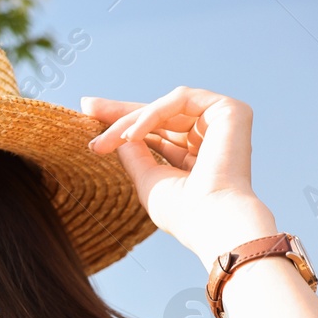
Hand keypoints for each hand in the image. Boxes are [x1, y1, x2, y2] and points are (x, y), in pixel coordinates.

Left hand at [81, 88, 278, 266]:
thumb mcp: (148, 179)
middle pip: (159, 114)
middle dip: (120, 112)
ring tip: (104, 142)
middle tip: (87, 105)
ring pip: (164, 107)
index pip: (157, 131)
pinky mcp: (231, 110)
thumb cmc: (182, 210)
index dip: (125, 123)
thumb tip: (119, 135)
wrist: (212, 219)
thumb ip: (135, 154)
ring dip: (129, 121)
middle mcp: (210, 136)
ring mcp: (222, 122)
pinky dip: (152, 115)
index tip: (89, 114)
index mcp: (195, 155)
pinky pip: (180, 99)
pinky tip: (130, 136)